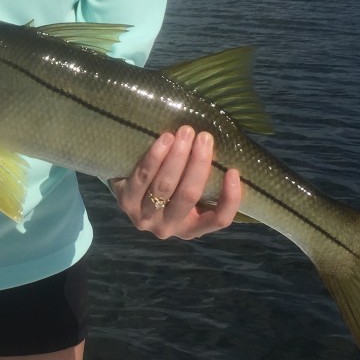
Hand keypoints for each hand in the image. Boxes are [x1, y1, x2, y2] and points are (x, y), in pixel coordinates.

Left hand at [111, 126, 241, 239]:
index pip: (218, 220)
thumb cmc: (168, 186)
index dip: (230, 198)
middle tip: (204, 137)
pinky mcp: (125, 202)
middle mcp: (169, 228)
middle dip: (199, 163)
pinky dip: (155, 157)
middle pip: (188, 195)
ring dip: (177, 156)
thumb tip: (223, 151)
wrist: (126, 187)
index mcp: (191, 228)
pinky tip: (165, 140)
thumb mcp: (186, 190)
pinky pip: (142, 177)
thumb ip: (203, 181)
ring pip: (165, 186)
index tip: (233, 171)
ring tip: (185, 132)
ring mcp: (145, 218)